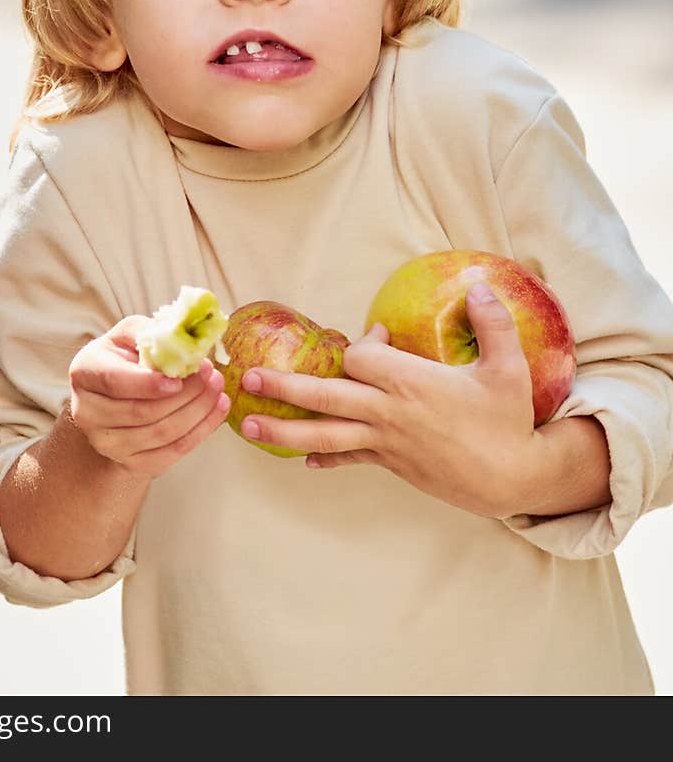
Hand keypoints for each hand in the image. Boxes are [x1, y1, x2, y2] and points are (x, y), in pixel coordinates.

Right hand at [69, 315, 229, 476]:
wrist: (113, 398)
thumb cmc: (125, 358)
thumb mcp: (130, 335)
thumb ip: (150, 331)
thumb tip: (182, 335)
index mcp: (85, 372)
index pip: (114, 381)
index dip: (148, 383)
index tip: (178, 378)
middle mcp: (88, 412)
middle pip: (142, 412)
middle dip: (185, 394)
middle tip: (212, 374)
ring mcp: (107, 443)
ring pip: (160, 434)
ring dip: (197, 412)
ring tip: (217, 389)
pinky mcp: (129, 463)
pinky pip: (171, 453)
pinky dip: (200, 432)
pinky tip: (217, 411)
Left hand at [237, 285, 540, 517]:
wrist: (514, 478)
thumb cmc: (508, 420)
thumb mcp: (508, 367)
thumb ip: (493, 323)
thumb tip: (479, 283)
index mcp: (412, 383)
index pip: (361, 359)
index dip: (359, 344)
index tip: (376, 337)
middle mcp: (390, 413)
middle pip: (326, 397)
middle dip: (284, 388)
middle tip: (247, 381)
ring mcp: (387, 443)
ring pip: (326, 435)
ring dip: (284, 431)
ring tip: (249, 428)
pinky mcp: (392, 464)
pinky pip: (349, 458)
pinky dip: (326, 457)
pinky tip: (305, 459)